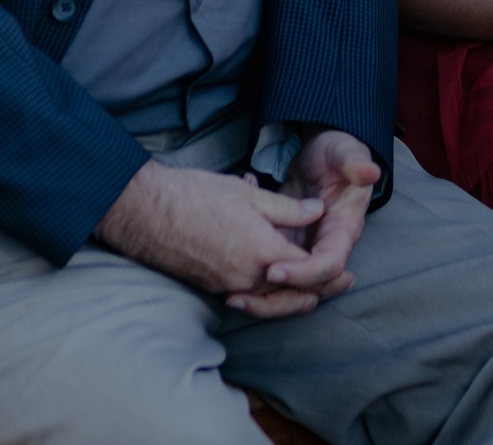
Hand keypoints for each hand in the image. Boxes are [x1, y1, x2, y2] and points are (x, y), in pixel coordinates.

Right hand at [96, 160, 326, 310]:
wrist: (146, 211)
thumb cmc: (195, 195)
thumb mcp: (248, 193)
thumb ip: (287, 209)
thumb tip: (316, 213)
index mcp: (263, 252)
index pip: (308, 272)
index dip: (330, 273)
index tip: (346, 273)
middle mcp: (246, 277)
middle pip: (291, 296)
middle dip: (317, 291)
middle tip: (339, 285)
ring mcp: (226, 285)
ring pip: (268, 299)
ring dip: (290, 292)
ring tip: (309, 283)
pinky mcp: (210, 286)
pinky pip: (246, 293)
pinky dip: (263, 288)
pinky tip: (270, 272)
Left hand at [232, 130, 383, 313]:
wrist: (323, 155)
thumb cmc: (337, 154)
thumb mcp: (345, 152)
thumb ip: (354, 162)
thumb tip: (369, 173)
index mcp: (343, 230)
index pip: (329, 264)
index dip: (304, 273)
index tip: (273, 270)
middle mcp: (325, 248)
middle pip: (309, 289)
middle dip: (277, 299)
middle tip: (241, 297)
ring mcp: (305, 250)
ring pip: (288, 289)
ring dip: (261, 298)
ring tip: (230, 298)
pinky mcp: (285, 246)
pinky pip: (273, 270)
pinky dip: (252, 276)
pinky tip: (225, 270)